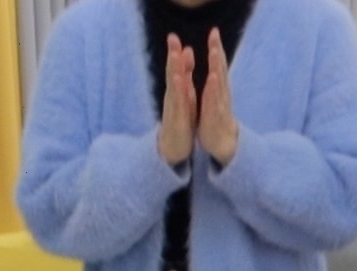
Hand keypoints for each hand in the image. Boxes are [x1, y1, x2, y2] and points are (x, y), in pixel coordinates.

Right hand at [157, 34, 196, 165]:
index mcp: (177, 91)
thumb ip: (183, 78)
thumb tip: (185, 56)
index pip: (175, 69)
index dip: (174, 53)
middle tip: (172, 40)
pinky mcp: (177, 120)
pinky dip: (180, 94)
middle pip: (171, 73)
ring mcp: (173, 109)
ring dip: (174, 72)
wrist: (173, 147)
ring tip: (175, 57)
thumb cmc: (180, 119)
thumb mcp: (183, 97)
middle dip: (172, 57)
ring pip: (174, 87)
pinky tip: (181, 83)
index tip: (174, 37)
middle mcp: (173, 97)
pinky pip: (179, 105)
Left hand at [198, 29, 238, 165]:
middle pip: (220, 69)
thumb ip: (215, 80)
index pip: (218, 65)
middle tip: (215, 36)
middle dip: (217, 52)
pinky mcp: (215, 117)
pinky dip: (212, 92)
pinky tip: (211, 82)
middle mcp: (221, 94)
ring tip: (213, 53)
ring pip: (218, 84)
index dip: (216, 48)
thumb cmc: (216, 118)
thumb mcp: (214, 97)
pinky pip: (214, 103)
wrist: (224, 144)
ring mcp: (220, 105)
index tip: (214, 31)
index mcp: (219, 89)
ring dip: (216, 68)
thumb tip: (216, 63)